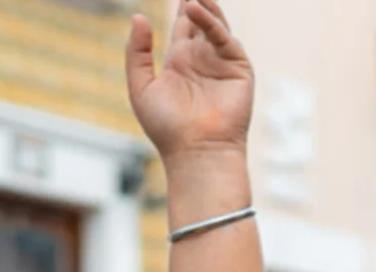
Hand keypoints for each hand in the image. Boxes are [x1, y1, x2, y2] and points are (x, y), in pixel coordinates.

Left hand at [126, 1, 254, 162]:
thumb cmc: (167, 128)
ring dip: (204, 5)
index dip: (181, 5)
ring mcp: (221, 62)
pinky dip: (211, 23)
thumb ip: (137, 53)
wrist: (196, 151)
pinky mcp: (238, 68)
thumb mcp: (141, 88)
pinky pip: (224, 38)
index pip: (183, 24)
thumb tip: (138, 16)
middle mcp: (201, 59)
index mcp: (180, 63)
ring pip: (214, 23)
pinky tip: (196, 11)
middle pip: (200, 18)